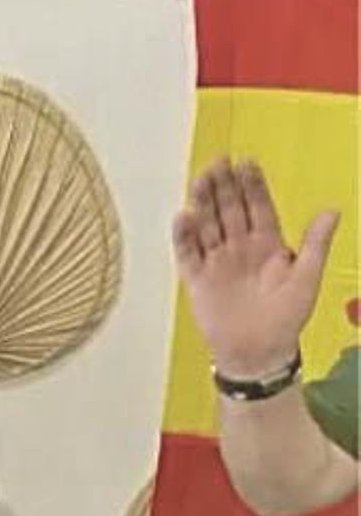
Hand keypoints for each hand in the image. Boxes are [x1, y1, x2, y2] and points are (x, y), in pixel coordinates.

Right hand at [173, 157, 340, 377]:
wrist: (258, 352)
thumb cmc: (286, 318)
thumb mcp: (307, 279)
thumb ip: (315, 244)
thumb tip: (332, 211)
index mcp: (267, 244)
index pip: (258, 207)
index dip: (253, 186)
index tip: (246, 163)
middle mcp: (239, 247)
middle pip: (228, 210)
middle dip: (223, 186)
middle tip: (218, 163)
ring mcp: (216, 261)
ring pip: (206, 224)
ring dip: (202, 202)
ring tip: (200, 180)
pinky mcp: (197, 278)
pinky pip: (187, 253)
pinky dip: (184, 236)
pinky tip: (183, 217)